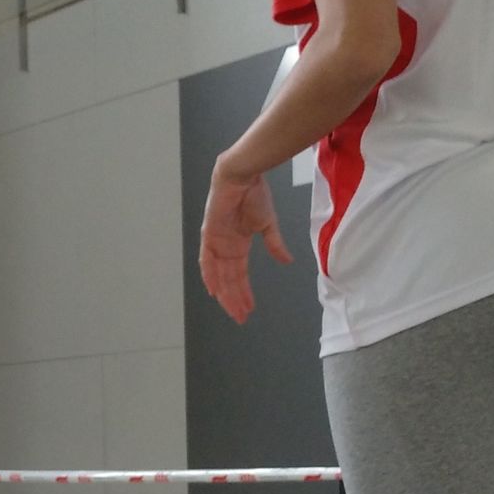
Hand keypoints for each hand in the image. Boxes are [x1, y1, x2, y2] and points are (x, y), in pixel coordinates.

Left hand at [198, 162, 295, 325]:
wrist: (245, 176)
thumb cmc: (255, 195)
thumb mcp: (268, 225)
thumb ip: (275, 245)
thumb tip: (287, 261)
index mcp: (238, 245)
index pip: (239, 275)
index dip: (243, 293)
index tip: (249, 309)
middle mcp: (225, 247)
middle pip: (228, 280)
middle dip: (234, 299)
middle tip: (241, 317)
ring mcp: (216, 241)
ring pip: (218, 274)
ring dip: (225, 292)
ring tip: (233, 309)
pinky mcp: (209, 233)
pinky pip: (206, 259)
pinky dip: (209, 275)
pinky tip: (214, 290)